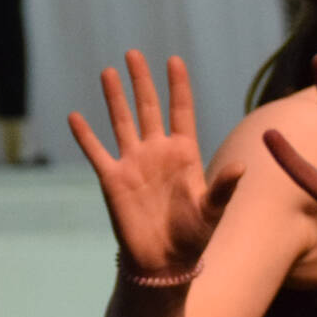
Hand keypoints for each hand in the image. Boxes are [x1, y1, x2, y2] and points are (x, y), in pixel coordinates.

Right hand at [70, 51, 242, 272]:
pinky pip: (97, 152)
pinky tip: (74, 116)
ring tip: (107, 71)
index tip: (174, 60)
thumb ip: (224, 187)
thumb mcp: (214, 210)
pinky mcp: (113, 180)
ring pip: (122, 122)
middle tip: (134, 53)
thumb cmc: (194, 236)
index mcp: (185, 154)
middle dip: (142, 81)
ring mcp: (134, 164)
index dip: (178, 86)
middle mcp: (158, 153)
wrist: (165, 262)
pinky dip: (85, 135)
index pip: (181, 111)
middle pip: (149, 108)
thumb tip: (241, 167)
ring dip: (115, 98)